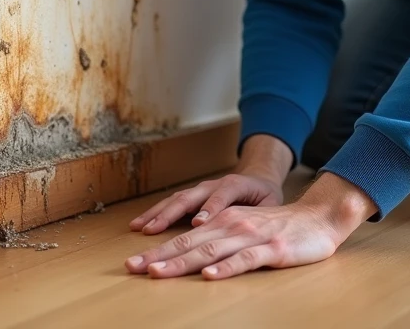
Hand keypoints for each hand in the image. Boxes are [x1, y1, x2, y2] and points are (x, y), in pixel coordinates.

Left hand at [124, 172, 376, 279]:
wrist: (321, 217)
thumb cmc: (281, 227)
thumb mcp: (246, 228)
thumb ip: (221, 239)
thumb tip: (190, 258)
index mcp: (224, 220)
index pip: (184, 236)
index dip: (158, 249)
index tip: (133, 263)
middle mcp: (233, 225)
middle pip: (190, 241)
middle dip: (159, 255)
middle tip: (132, 267)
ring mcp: (252, 236)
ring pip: (211, 249)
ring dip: (182, 261)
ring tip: (159, 273)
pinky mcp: (272, 248)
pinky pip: (246, 259)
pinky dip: (226, 267)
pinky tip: (209, 275)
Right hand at [128, 172, 282, 234]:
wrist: (258, 179)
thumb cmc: (265, 197)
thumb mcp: (270, 204)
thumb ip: (261, 214)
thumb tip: (248, 228)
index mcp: (235, 184)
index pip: (221, 195)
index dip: (210, 208)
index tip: (198, 223)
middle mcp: (213, 185)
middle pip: (189, 197)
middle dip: (168, 214)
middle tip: (151, 230)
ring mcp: (200, 189)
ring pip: (175, 199)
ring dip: (156, 214)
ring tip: (139, 228)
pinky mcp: (192, 196)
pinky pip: (171, 203)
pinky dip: (155, 214)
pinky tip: (140, 225)